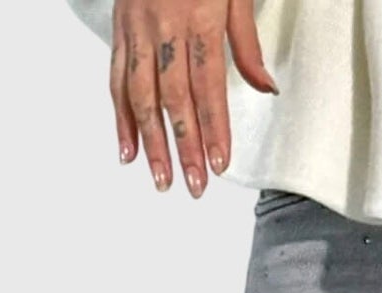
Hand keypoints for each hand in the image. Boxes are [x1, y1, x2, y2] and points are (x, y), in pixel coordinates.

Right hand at [110, 0, 276, 196]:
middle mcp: (164, 25)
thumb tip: (266, 88)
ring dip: (150, 141)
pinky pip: (116, 76)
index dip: (213, 128)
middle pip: (173, 97)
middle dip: (184, 147)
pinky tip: (127, 148)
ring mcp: (136, 26)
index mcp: (199, 18)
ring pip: (139, 93)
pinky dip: (120, 115)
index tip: (220, 164)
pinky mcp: (118, 25)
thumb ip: (246, 43)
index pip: (208, 86)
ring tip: (160, 178)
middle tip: (195, 186)